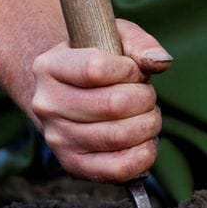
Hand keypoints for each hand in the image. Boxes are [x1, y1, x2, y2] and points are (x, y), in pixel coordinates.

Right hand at [30, 19, 171, 181]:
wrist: (67, 96)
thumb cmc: (96, 63)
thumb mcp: (113, 38)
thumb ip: (139, 43)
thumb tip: (159, 62)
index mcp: (49, 67)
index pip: (96, 69)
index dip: (129, 70)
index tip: (134, 70)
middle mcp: (46, 105)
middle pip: (113, 105)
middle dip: (145, 98)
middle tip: (145, 95)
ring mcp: (57, 139)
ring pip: (119, 136)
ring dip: (148, 124)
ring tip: (146, 116)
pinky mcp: (73, 166)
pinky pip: (118, 169)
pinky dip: (144, 154)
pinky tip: (144, 140)